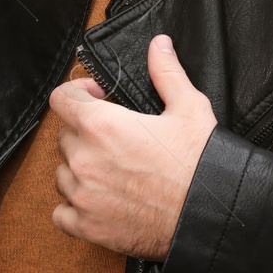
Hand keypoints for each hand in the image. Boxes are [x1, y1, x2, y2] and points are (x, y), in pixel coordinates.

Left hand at [51, 35, 217, 259]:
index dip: (78, 93)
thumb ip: (166, 73)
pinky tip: (99, 200)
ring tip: (110, 170)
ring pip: (62, 174)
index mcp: (103, 125)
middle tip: (113, 137)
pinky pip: (61, 213)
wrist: (211, 215)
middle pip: (64, 136)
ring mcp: (83, 195)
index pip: (61, 99)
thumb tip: (158, 45)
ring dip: (79, 169)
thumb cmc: (200, 163)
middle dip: (84, 132)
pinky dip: (75, 206)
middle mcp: (85, 159)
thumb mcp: (189, 107)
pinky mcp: (87, 226)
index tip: (96, 98)